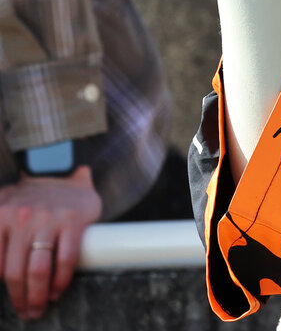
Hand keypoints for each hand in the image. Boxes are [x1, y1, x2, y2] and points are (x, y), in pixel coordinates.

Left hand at [0, 167, 99, 319]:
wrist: (60, 170)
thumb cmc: (28, 197)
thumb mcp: (0, 207)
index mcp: (0, 217)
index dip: (2, 288)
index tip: (11, 298)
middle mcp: (22, 219)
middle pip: (16, 273)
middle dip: (20, 298)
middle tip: (27, 312)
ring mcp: (48, 220)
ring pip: (39, 270)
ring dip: (38, 295)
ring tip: (40, 307)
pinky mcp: (73, 221)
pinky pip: (65, 259)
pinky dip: (61, 280)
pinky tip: (57, 290)